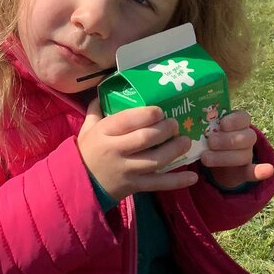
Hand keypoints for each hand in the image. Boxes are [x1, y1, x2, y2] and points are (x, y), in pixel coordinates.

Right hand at [77, 100, 199, 200]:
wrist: (80, 185)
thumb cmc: (86, 153)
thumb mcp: (87, 129)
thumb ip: (97, 109)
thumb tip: (107, 86)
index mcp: (104, 133)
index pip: (128, 120)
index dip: (148, 114)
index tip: (160, 111)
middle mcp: (116, 150)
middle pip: (146, 138)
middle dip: (165, 129)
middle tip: (176, 124)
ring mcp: (127, 170)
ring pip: (155, 160)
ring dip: (175, 150)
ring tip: (186, 141)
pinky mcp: (135, 186)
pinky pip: (158, 184)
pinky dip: (177, 181)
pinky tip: (193, 176)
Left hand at [199, 109, 273, 189]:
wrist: (212, 161)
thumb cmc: (206, 138)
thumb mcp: (204, 127)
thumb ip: (202, 121)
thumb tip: (187, 112)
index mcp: (238, 123)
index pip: (243, 117)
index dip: (234, 121)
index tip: (221, 124)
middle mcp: (245, 137)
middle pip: (246, 137)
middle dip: (228, 140)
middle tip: (210, 142)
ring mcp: (246, 154)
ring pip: (245, 155)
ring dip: (226, 157)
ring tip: (205, 158)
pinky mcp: (245, 171)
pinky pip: (254, 172)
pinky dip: (260, 172)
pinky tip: (267, 171)